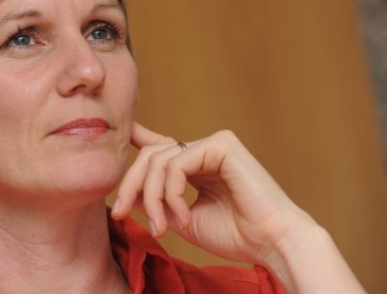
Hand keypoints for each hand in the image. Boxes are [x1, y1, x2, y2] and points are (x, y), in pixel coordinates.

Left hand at [111, 123, 365, 292]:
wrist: (271, 243)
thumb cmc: (235, 235)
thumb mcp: (182, 218)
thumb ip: (157, 200)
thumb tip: (128, 193)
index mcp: (198, 164)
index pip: (159, 148)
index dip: (134, 144)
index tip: (114, 143)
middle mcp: (205, 149)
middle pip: (150, 155)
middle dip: (131, 185)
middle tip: (121, 213)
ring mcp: (213, 144)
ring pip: (159, 159)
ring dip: (153, 197)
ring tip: (161, 226)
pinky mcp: (221, 145)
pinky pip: (178, 163)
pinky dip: (172, 193)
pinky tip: (182, 216)